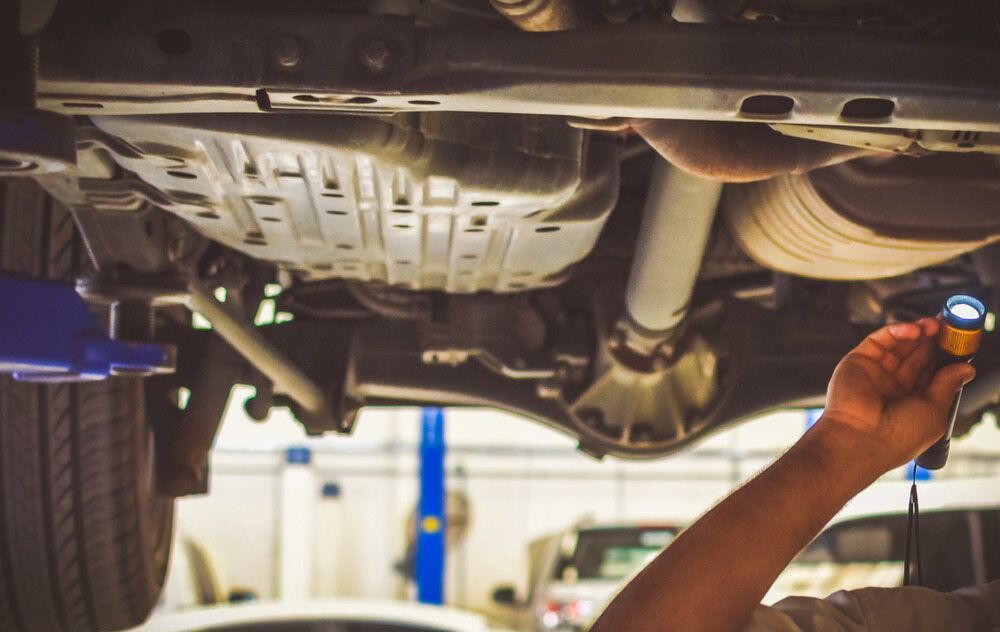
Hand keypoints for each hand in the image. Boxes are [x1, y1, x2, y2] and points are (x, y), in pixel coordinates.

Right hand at [819, 318, 975, 475]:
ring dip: (917, 332)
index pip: (930, 370)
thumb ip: (947, 385)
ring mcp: (875, 373)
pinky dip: (896, 331)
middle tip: (949, 325)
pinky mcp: (858, 361)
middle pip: (915, 353)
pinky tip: (913, 330)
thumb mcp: (934, 411)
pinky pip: (878, 341)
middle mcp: (893, 385)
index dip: (944, 354)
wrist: (861, 439)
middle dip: (933, 339)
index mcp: (911, 400)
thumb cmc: (896, 437)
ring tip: (934, 325)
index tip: (958, 340)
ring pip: (898, 344)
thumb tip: (965, 369)